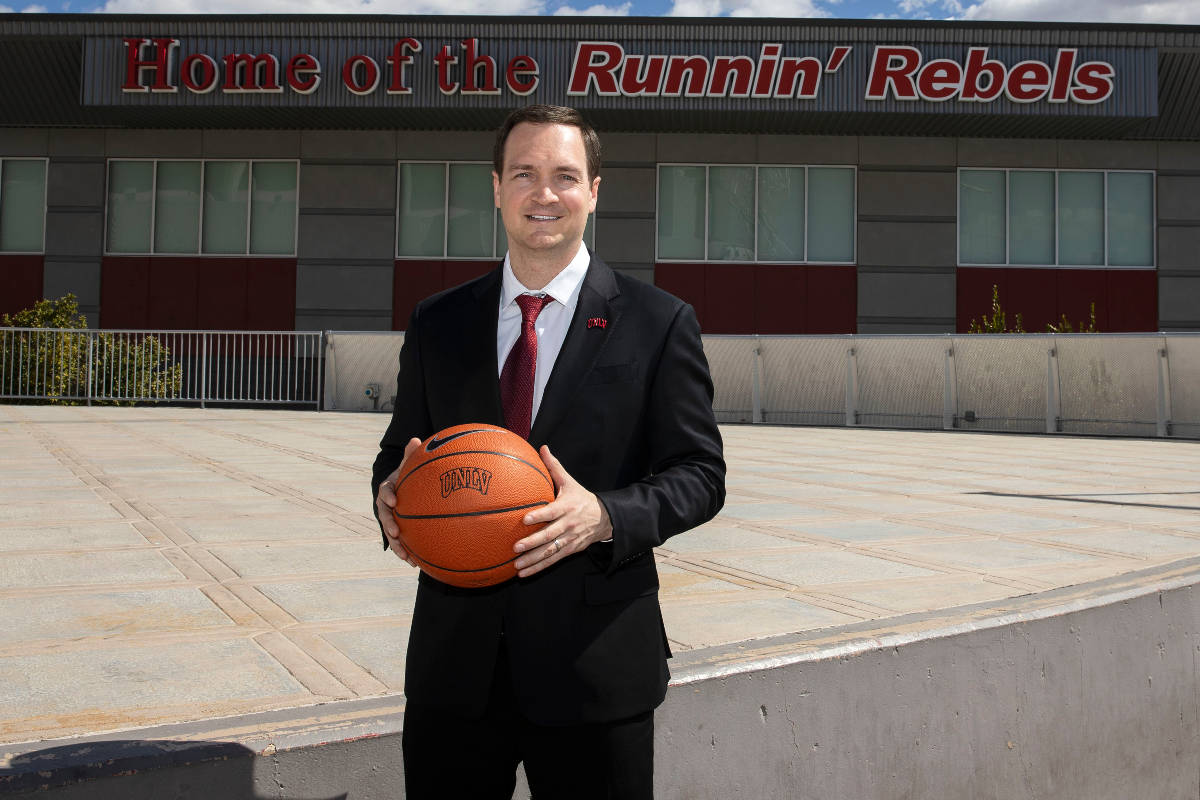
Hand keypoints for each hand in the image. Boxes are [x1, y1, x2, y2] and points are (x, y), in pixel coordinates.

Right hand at [376, 437, 421, 566]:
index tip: (394, 501)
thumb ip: (411, 456)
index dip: (388, 496)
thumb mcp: (409, 465)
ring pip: (390, 533)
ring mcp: (391, 519)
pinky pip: (401, 543)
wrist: (404, 490)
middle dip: (389, 525)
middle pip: (384, 517)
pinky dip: (406, 552)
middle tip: (396, 532)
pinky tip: (415, 564)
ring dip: (396, 545)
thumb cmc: (408, 476)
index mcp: (388, 489)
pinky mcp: (399, 531)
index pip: (385, 491)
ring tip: (405, 555)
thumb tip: (415, 439)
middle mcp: (386, 506)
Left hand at [513, 445, 611, 577]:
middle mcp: (568, 525)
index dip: (539, 516)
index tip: (525, 519)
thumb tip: (542, 448)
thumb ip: (554, 467)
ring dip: (533, 560)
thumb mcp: (570, 482)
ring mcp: (569, 539)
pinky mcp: (569, 550)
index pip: (552, 512)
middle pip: (549, 535)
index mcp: (567, 507)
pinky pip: (552, 560)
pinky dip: (538, 567)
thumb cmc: (581, 498)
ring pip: (550, 551)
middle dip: (533, 542)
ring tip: (516, 565)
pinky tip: (523, 573)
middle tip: (516, 547)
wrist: (604, 518)